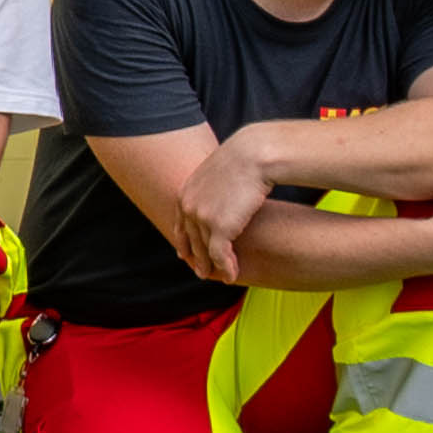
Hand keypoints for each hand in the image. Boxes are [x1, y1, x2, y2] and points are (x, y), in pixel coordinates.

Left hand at [170, 142, 276, 288]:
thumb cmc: (243, 159)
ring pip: (204, 251)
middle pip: (191, 241)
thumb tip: (217, 191)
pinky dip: (227, 268)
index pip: (180, 224)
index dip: (183, 242)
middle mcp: (188, 207)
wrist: (253, 155)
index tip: (184, 254)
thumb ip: (211, 187)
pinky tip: (233, 276)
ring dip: (212, 267)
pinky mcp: (220, 228)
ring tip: (220, 276)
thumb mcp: (218, 173)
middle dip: (196, 258)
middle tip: (202, 272)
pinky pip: (220, 256)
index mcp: (185, 193)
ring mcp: (202, 218)